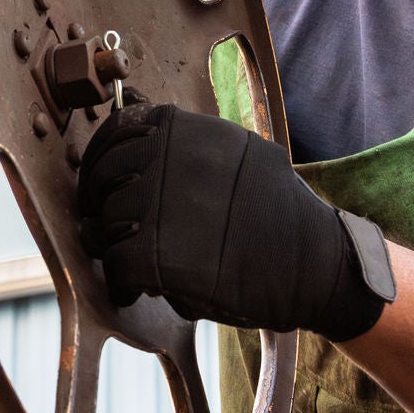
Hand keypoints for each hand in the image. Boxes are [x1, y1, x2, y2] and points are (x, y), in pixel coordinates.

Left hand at [76, 103, 394, 340]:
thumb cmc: (276, 213)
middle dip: (97, 200)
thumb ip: (191, 143)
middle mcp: (173, 161)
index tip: (101, 179)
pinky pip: (117, 265)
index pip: (119, 129)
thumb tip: (134, 124)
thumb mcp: (241, 154)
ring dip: (109, 243)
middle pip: (105, 175)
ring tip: (125, 256)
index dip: (101, 157)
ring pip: (106, 221)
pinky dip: (120, 282)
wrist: (316, 264)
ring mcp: (166, 207)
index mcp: (190, 131)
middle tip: (101, 222)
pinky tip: (134, 289)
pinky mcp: (163, 257)